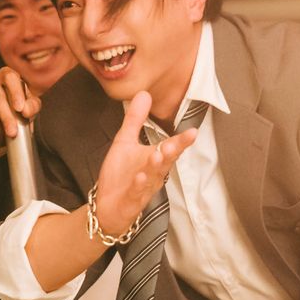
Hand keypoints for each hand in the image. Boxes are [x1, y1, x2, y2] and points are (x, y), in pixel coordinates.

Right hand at [0, 66, 41, 147]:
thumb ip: (32, 106)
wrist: (7, 113)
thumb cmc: (21, 104)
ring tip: (7, 133)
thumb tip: (26, 110)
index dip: (15, 93)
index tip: (20, 109)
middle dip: (5, 116)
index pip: (10, 78)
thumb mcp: (31, 104)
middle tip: (13, 131)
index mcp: (7, 74)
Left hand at [92, 92, 196, 234]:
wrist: (106, 206)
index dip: (182, 142)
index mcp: (154, 160)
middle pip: (166, 162)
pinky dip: (138, 185)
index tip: (193, 131)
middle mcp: (153, 174)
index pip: (171, 149)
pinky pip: (136, 193)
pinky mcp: (131, 201)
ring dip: (155, 166)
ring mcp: (144, 188)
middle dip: (171, 152)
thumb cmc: (121, 175)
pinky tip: (139, 177)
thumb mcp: (125, 142)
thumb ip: (135, 120)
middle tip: (175, 142)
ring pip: (153, 177)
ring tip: (157, 154)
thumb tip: (144, 93)